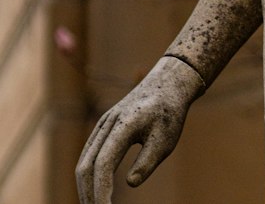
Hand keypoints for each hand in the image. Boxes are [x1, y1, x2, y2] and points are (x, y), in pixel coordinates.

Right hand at [76, 55, 202, 203]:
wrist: (168, 83)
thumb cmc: (169, 112)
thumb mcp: (165, 139)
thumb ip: (148, 161)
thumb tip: (129, 184)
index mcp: (123, 123)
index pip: (103, 164)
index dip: (101, 191)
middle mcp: (107, 123)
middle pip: (86, 165)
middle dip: (88, 194)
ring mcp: (102, 124)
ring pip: (84, 161)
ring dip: (85, 187)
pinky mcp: (103, 128)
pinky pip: (88, 155)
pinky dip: (88, 176)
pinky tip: (95, 191)